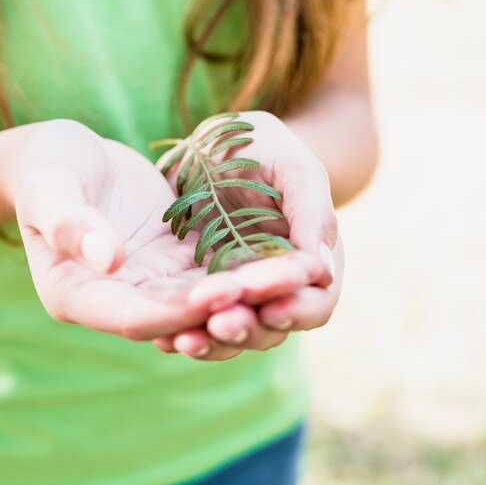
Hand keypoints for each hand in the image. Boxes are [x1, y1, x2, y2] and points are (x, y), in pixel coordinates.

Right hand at [12, 120, 322, 341]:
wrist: (59, 154)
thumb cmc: (45, 167)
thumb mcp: (50, 188)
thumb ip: (70, 223)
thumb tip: (107, 259)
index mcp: (77, 296)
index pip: (136, 317)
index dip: (182, 310)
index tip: (224, 294)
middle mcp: (117, 302)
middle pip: (182, 318)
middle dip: (235, 305)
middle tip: (285, 285)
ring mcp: (148, 286)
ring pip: (207, 302)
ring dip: (253, 292)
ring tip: (301, 273)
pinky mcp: (173, 265)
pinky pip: (216, 275)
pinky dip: (251, 270)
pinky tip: (291, 257)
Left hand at [154, 111, 343, 359]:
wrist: (207, 143)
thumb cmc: (261, 146)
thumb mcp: (291, 167)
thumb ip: (311, 212)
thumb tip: (323, 272)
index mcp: (311, 259)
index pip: (315, 301)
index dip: (297, 308)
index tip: (270, 305)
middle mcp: (276, 286)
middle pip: (274, 328)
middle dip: (250, 328)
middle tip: (222, 323)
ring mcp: (235, 293)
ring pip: (233, 334)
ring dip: (214, 342)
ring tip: (186, 339)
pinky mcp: (197, 293)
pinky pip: (194, 323)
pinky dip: (182, 331)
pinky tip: (162, 335)